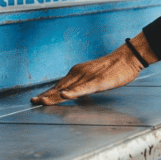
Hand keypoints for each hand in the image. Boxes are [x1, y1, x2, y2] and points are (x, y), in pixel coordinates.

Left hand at [32, 32, 157, 105]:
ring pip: (68, 88)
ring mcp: (88, 78)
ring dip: (54, 95)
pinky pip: (84, 88)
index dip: (47, 93)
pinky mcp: (98, 82)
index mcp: (76, 74)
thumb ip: (81, 85)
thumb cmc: (112, 69)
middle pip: (59, 88)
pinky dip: (74, 92)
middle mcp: (78, 74)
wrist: (127, 58)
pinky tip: (65, 95)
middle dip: (46, 96)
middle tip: (33, 102)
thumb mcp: (93, 78)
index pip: (58, 86)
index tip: (35, 100)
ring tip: (42, 101)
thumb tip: (70, 93)